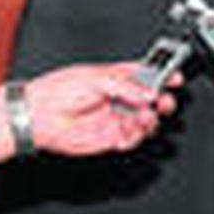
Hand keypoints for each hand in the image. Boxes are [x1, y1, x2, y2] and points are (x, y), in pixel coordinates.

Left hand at [24, 62, 174, 154]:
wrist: (38, 117)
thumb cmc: (57, 91)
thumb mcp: (94, 78)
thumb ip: (125, 85)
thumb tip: (148, 92)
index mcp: (115, 77)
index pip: (146, 74)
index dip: (162, 74)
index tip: (175, 77)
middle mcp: (118, 98)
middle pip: (151, 100)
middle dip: (162, 101)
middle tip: (164, 102)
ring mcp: (115, 118)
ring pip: (145, 121)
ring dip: (149, 121)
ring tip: (143, 118)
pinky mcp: (110, 137)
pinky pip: (132, 139)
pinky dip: (135, 137)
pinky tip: (128, 132)